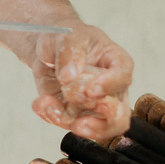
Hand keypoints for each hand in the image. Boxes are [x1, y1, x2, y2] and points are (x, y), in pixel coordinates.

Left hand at [30, 24, 132, 141]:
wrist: (48, 47)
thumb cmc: (67, 35)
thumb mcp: (68, 35)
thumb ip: (70, 52)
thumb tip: (69, 76)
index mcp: (117, 63)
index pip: (123, 77)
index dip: (110, 86)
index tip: (91, 90)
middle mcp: (111, 89)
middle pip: (119, 116)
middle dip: (100, 124)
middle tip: (79, 122)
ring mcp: (93, 105)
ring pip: (94, 128)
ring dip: (69, 122)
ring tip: (49, 106)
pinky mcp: (74, 113)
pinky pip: (66, 123)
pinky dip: (52, 116)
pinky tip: (41, 102)